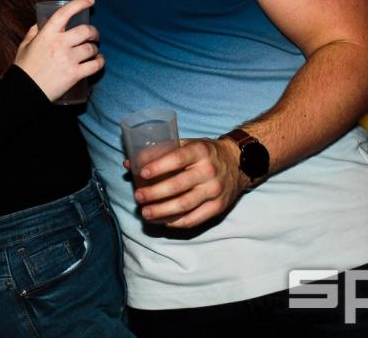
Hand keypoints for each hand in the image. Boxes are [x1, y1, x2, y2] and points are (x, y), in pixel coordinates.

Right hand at [14, 0, 103, 100]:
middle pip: (85, 31)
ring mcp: (68, 59)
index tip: (90, 0)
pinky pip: (95, 65)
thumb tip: (42, 21)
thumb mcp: (25, 45)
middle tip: (94, 35)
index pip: (65, 13)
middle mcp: (59, 44)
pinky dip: (100, 62)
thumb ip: (34, 31)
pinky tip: (99, 60)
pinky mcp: (75, 74)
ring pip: (91, 48)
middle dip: (94, 31)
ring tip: (94, 50)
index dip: (80, 3)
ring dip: (95, 48)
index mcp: (47, 34)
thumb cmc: (25, 68)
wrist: (25, 91)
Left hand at [128, 138, 247, 228]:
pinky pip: (194, 219)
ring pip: (184, 205)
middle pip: (178, 186)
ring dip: (161, 211)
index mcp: (200, 151)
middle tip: (138, 197)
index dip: (158, 167)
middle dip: (154, 194)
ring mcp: (214, 191)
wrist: (238, 163)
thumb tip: (129, 163)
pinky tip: (162, 221)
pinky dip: (176, 222)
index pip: (177, 159)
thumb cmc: (205, 153)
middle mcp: (209, 171)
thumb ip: (160, 152)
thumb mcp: (187, 144)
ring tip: (145, 213)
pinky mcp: (218, 207)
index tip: (142, 173)